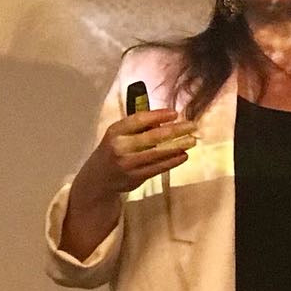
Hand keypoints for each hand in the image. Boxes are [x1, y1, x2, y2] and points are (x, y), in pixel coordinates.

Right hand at [77, 109, 197, 198]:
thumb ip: (139, 126)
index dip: (158, 115)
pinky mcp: (135, 177)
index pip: (139, 120)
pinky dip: (172, 161)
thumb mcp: (119, 133)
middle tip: (192, 125)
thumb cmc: (115, 148)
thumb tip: (168, 118)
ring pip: (157, 153)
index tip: (175, 113)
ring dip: (178, 146)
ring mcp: (128, 163)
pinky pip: (158, 167)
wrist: (98, 177)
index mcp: (116, 131)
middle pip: (152, 136)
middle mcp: (121, 147)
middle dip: (175, 130)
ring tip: (192, 140)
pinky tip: (183, 155)